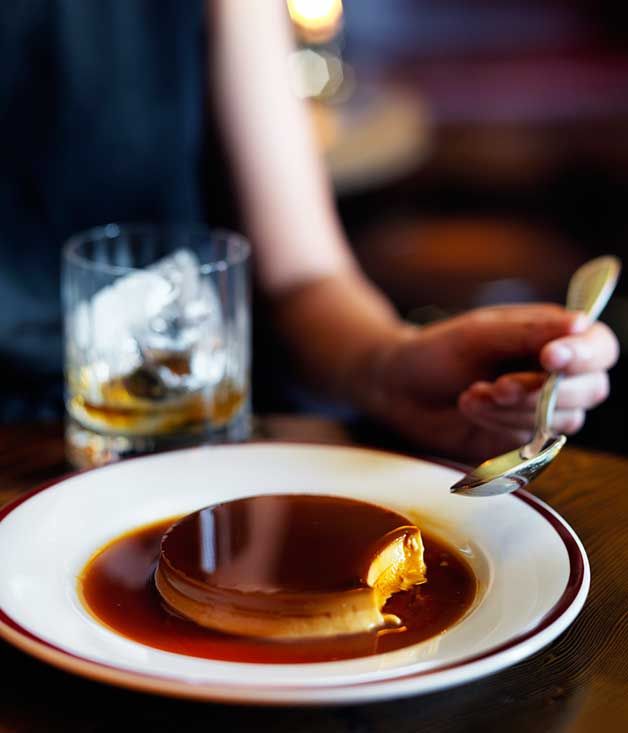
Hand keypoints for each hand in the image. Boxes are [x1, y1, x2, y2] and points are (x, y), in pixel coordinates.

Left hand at [353, 305, 618, 462]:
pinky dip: (499, 427)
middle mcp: (555, 377)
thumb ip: (529, 332)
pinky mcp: (520, 444)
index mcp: (552, 339)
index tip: (552, 358)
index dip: (584, 355)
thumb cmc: (437, 352)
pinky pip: (531, 446)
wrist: (397, 390)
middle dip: (542, 391)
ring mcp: (540, 414)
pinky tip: (469, 407)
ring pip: (559, 421)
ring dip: (513, 409)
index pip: (599, 348)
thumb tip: (580, 322)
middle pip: (590, 390)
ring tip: (471, 393)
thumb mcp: (479, 334)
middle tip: (498, 385)